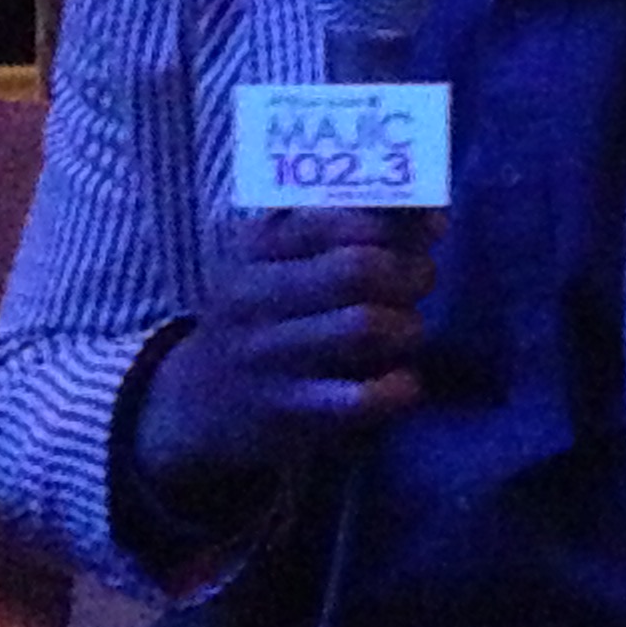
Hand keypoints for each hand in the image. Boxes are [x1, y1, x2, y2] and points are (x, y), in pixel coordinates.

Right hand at [130, 207, 440, 497]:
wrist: (192, 403)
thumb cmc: (262, 314)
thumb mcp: (278, 259)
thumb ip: (346, 225)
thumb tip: (433, 214)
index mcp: (257, 249)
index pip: (335, 218)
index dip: (398, 221)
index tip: (430, 229)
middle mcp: (256, 297)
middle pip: (358, 270)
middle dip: (410, 272)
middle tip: (420, 282)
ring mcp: (269, 357)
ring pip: (364, 327)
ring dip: (407, 327)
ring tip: (405, 330)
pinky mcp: (287, 411)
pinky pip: (361, 398)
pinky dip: (398, 387)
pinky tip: (402, 381)